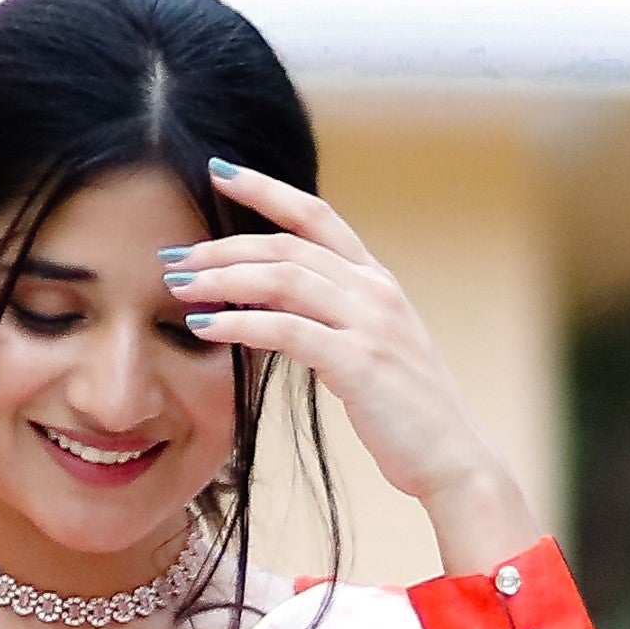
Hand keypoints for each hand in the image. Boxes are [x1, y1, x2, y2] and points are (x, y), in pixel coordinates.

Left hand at [166, 162, 534, 576]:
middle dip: (224, 246)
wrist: (454, 457)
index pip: (317, 215)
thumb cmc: (407, 412)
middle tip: (174, 257)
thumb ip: (332, 317)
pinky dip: (238, 325)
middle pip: (287, 244)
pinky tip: (204, 328)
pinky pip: (286, 330)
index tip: (219, 171)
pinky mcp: (359, 362)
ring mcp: (370, 323)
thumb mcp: (371, 348)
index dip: (266, 189)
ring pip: (283, 278)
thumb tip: (275, 306)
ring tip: (179, 287)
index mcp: (376, 280)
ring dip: (223, 279)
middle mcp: (375, 290)